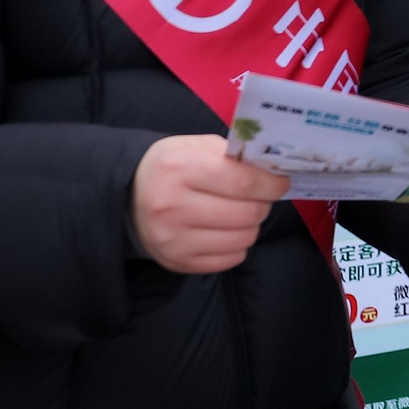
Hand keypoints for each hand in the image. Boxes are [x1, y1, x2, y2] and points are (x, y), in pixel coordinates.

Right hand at [133, 134, 289, 274]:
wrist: (128, 196)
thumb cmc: (172, 167)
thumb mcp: (196, 146)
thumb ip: (234, 154)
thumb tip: (272, 171)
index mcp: (179, 169)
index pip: (243, 182)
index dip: (271, 185)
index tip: (280, 183)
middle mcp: (171, 206)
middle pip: (247, 213)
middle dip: (264, 204)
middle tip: (260, 197)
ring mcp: (172, 239)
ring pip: (243, 238)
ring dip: (252, 225)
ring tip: (241, 212)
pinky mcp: (176, 261)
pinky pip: (230, 259)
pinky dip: (237, 245)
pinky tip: (225, 231)